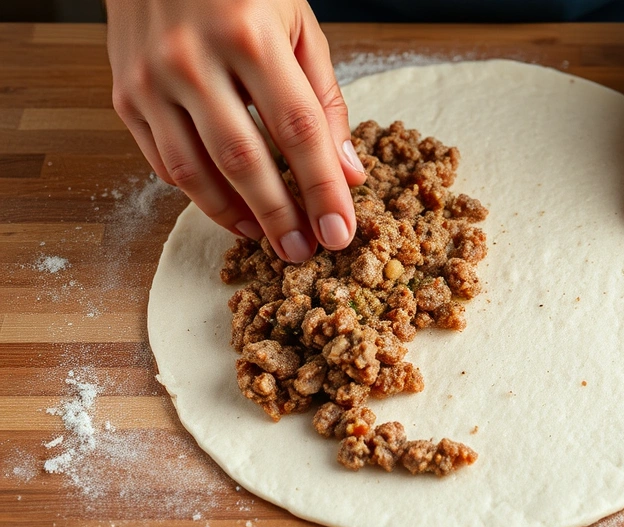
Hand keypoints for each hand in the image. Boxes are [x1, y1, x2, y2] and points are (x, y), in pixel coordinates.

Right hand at [107, 0, 365, 261]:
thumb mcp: (299, 25)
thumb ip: (326, 99)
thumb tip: (349, 171)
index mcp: (249, 36)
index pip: (298, 131)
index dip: (322, 189)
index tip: (341, 231)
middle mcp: (193, 59)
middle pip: (244, 160)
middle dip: (281, 216)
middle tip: (305, 252)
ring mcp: (150, 79)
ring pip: (195, 172)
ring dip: (237, 217)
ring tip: (271, 240)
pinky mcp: (123, 94)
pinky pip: (163, 162)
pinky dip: (199, 195)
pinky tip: (232, 210)